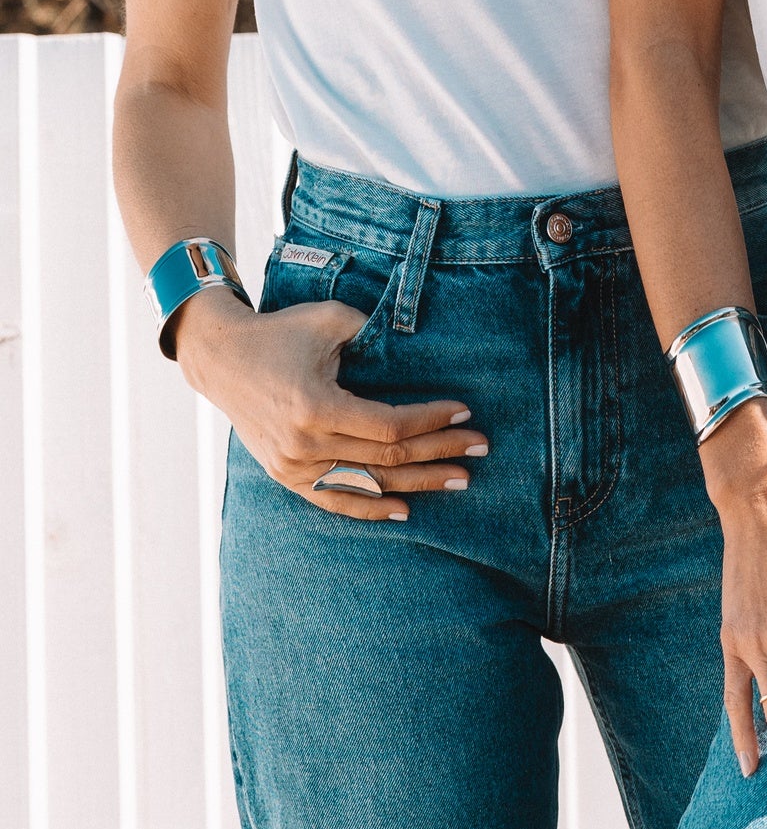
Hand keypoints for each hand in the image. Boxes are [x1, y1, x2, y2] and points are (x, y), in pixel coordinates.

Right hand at [175, 293, 487, 523]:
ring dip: (417, 484)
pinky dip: (370, 507)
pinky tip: (404, 509)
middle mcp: (304, 445)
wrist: (223, 359)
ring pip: (367, 484)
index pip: (389, 427)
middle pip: (386, 459)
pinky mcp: (287, 474)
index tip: (466, 412)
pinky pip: (334, 498)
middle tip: (480, 448)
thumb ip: (372, 332)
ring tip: (458, 480)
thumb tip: (416, 347)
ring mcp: (293, 466)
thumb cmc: (281, 332)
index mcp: (316, 407)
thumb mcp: (329, 320)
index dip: (431, 421)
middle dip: (439, 453)